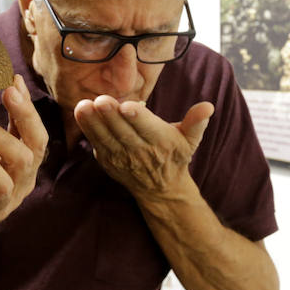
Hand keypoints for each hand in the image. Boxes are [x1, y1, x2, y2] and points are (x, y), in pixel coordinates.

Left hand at [0, 74, 46, 258]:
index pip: (32, 126)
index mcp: (20, 160)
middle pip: (38, 140)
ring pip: (22, 159)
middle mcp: (23, 177)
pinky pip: (1, 184)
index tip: (13, 76)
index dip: (25, 102)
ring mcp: (13, 195)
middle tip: (8, 90)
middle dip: (25, 112)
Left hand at [74, 96, 213, 199]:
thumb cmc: (175, 156)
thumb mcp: (190, 140)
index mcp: (161, 142)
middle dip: (111, 116)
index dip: (138, 117)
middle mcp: (140, 151)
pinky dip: (87, 130)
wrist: (160, 189)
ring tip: (83, 105)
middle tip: (100, 99)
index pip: (148, 128)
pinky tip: (80, 113)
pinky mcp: (107, 161)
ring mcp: (121, 157)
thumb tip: (208, 106)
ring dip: (93, 122)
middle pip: (123, 132)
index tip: (127, 105)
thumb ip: (196, 122)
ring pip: (106, 138)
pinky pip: (96, 144)